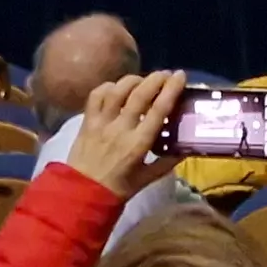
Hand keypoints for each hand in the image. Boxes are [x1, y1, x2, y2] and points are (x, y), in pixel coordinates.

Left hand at [65, 72, 184, 197]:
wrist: (81, 193)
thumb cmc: (117, 188)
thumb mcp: (147, 179)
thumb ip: (167, 163)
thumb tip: (185, 149)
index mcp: (138, 144)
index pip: (158, 110)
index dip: (171, 89)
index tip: (180, 76)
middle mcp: (120, 129)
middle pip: (140, 94)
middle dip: (156, 79)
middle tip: (166, 74)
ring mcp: (101, 123)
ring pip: (117, 90)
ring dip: (133, 80)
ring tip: (143, 79)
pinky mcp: (86, 121)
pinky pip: (96, 95)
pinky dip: (108, 86)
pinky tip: (116, 88)